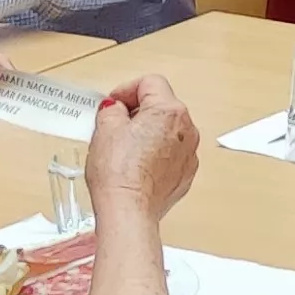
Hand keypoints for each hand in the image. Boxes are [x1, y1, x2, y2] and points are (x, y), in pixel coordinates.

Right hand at [86, 72, 202, 219]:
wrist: (129, 211)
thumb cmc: (119, 173)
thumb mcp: (105, 129)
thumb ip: (111, 110)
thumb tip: (115, 108)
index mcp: (169, 111)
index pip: (150, 83)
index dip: (127, 90)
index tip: (113, 103)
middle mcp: (186, 130)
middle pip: (161, 106)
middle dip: (137, 111)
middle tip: (114, 124)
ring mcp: (188, 154)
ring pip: (167, 131)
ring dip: (147, 133)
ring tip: (123, 148)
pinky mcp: (185, 174)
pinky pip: (170, 154)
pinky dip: (155, 154)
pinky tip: (135, 165)